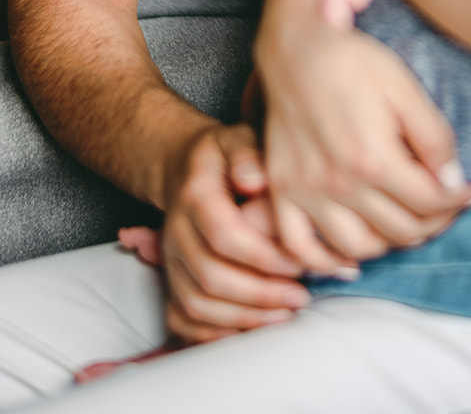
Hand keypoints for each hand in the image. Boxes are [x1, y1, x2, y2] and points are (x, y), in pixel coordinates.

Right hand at [159, 121, 348, 343]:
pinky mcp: (170, 280)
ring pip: (196, 303)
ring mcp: (169, 259)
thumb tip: (255, 181)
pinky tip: (249, 328)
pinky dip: (214, 333)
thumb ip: (248, 154)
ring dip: (242, 317)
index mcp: (195, 195)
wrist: (184, 168)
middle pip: (210, 276)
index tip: (300, 264)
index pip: (224, 236)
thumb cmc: (224, 155)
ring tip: (284, 314)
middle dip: (259, 293)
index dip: (263, 257)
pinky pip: (181, 319)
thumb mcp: (238, 138)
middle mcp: (176, 231)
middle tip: (300, 296)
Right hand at [259, 23, 470, 271]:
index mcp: (374, 159)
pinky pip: (301, 247)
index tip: (470, 192)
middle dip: (434, 222)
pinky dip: (326, 263)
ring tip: (409, 223)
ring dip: (391, 243)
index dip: (458, 201)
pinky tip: (350, 258)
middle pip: (400, 230)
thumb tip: (452, 182)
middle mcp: (338, 184)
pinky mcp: (282, 190)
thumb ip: (434, 139)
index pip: (429, 203)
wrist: (296, 46)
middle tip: (446, 207)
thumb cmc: (354, 62)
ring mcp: (306, 192)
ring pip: (359, 247)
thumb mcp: (405, 88)